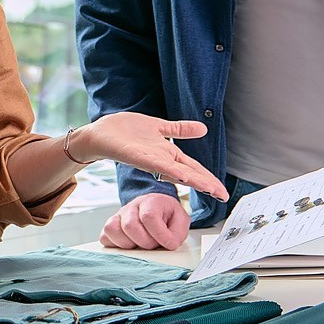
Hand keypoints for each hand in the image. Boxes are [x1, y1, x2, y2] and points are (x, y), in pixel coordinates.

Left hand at [70, 113, 227, 199]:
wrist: (100, 133)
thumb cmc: (125, 131)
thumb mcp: (159, 127)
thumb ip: (180, 130)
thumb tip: (203, 128)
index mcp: (168, 154)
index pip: (194, 168)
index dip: (209, 178)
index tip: (223, 190)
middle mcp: (162, 161)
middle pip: (189, 174)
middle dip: (207, 184)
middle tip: (223, 196)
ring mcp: (151, 161)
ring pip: (178, 173)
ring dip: (194, 181)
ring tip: (211, 189)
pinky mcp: (139, 158)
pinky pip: (158, 165)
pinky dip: (172, 170)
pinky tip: (184, 176)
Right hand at [100, 190, 191, 249]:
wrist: (157, 209)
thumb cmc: (167, 216)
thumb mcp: (180, 221)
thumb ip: (178, 232)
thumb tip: (168, 244)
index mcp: (151, 201)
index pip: (148, 217)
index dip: (159, 234)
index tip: (168, 243)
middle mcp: (132, 206)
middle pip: (130, 225)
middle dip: (145, 242)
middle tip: (154, 244)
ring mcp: (119, 216)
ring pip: (113, 230)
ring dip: (129, 244)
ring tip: (140, 244)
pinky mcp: (110, 226)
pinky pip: (105, 237)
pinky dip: (116, 245)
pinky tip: (129, 244)